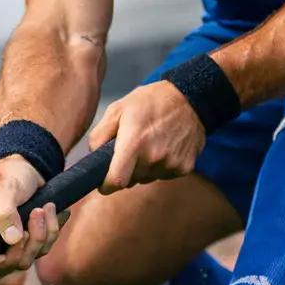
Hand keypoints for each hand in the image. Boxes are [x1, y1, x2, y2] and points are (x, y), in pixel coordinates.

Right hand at [0, 155, 59, 284]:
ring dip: (41, 236)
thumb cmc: (8, 174)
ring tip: (44, 208)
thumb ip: (5, 212)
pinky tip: (52, 211)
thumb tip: (12, 240)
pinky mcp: (26, 243)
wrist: (28, 168)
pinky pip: (42, 250)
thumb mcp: (4, 188)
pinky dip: (51, 231)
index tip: (0, 258)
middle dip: (23, 248)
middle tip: (34, 216)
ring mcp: (6, 245)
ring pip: (24, 261)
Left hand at [87, 81, 205, 192]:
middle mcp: (153, 158)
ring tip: (150, 144)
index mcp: (134, 143)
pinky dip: (160, 167)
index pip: (116, 181)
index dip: (106, 186)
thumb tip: (93, 156)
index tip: (103, 183)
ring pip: (147, 178)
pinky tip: (165, 147)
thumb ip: (99, 134)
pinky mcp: (185, 168)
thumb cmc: (150, 102)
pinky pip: (164, 175)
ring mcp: (171, 164)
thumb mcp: (117, 109)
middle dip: (125, 171)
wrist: (191, 98)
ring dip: (143, 169)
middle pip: (131, 181)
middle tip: (130, 151)